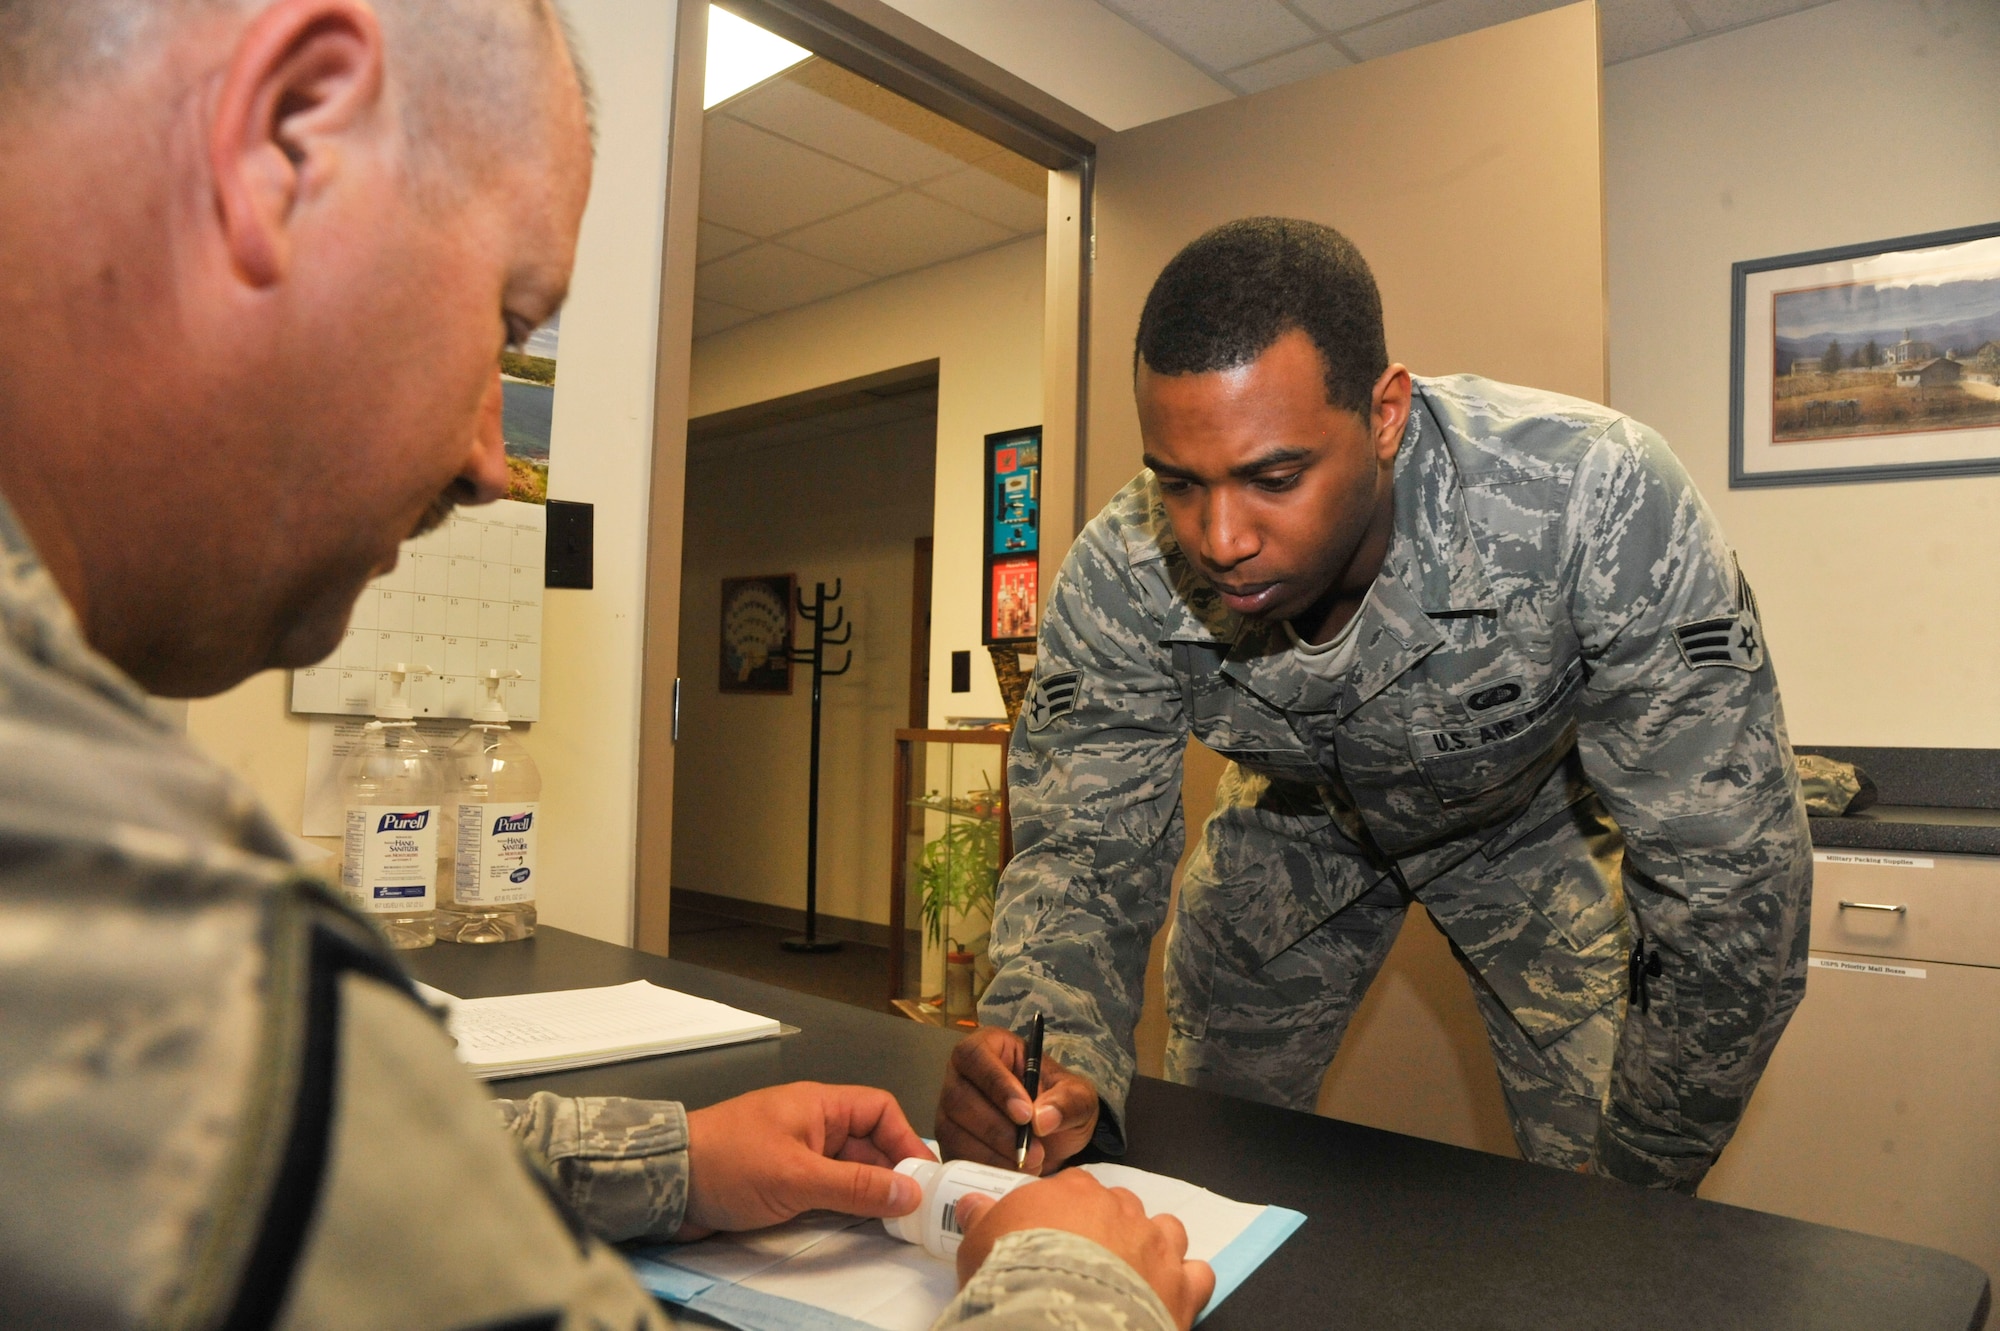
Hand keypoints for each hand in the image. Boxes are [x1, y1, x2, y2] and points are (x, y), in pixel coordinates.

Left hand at [680, 1082, 930, 1238]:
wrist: (664, 1184)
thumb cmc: (725, 1163)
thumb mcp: (798, 1176)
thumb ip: (856, 1185)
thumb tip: (909, 1191)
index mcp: (818, 1105)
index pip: (880, 1111)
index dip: (906, 1140)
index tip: (924, 1177)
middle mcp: (811, 1125)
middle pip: (868, 1143)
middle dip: (893, 1171)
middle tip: (916, 1208)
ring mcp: (797, 1154)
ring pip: (849, 1169)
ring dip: (870, 1192)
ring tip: (894, 1221)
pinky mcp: (782, 1182)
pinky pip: (827, 1190)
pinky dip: (846, 1205)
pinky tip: (858, 1225)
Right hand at [936, 1025, 1099, 1174]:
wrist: (1057, 1140)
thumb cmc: (1062, 1104)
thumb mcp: (1078, 1097)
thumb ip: (1067, 1102)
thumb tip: (1042, 1120)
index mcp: (989, 1047)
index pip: (976, 1057)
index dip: (997, 1085)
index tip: (1025, 1115)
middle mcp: (961, 1075)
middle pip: (959, 1097)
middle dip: (998, 1130)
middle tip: (1035, 1152)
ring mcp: (950, 1110)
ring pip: (953, 1130)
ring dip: (992, 1153)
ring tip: (1031, 1163)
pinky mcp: (950, 1141)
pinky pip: (955, 1155)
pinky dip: (984, 1168)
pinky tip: (1013, 1172)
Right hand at [953, 1171, 1214, 1329]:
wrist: (1059, 1318)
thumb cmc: (1014, 1275)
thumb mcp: (978, 1246)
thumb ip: (981, 1220)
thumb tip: (970, 1203)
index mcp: (1072, 1192)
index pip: (1071, 1186)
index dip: (1062, 1210)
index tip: (1049, 1233)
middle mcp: (1119, 1209)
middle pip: (1119, 1205)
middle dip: (1107, 1226)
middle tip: (1085, 1260)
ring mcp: (1155, 1246)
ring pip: (1166, 1229)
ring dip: (1153, 1245)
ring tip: (1132, 1273)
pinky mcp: (1181, 1286)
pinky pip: (1197, 1274)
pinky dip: (1185, 1283)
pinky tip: (1166, 1296)